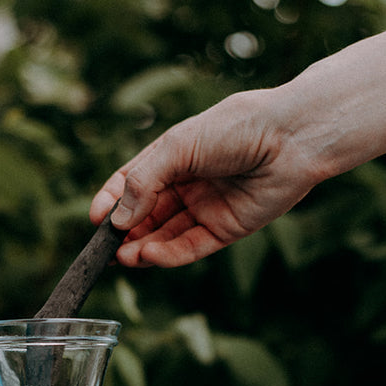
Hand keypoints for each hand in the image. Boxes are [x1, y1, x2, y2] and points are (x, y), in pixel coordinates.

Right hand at [90, 89, 321, 267]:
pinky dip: (169, 254)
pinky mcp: (226, 229)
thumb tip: (117, 220)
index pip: (132, 183)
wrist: (290, 138)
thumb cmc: (236, 128)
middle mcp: (188, 184)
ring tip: (123, 257)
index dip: (112, 202)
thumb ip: (144, 181)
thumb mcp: (178, 147)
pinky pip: (191, 247)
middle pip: (146, 214)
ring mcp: (206, 208)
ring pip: (166, 235)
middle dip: (125, 232)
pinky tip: (149, 256)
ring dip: (142, 248)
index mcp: (173, 157)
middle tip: (105, 249)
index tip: (95, 219)